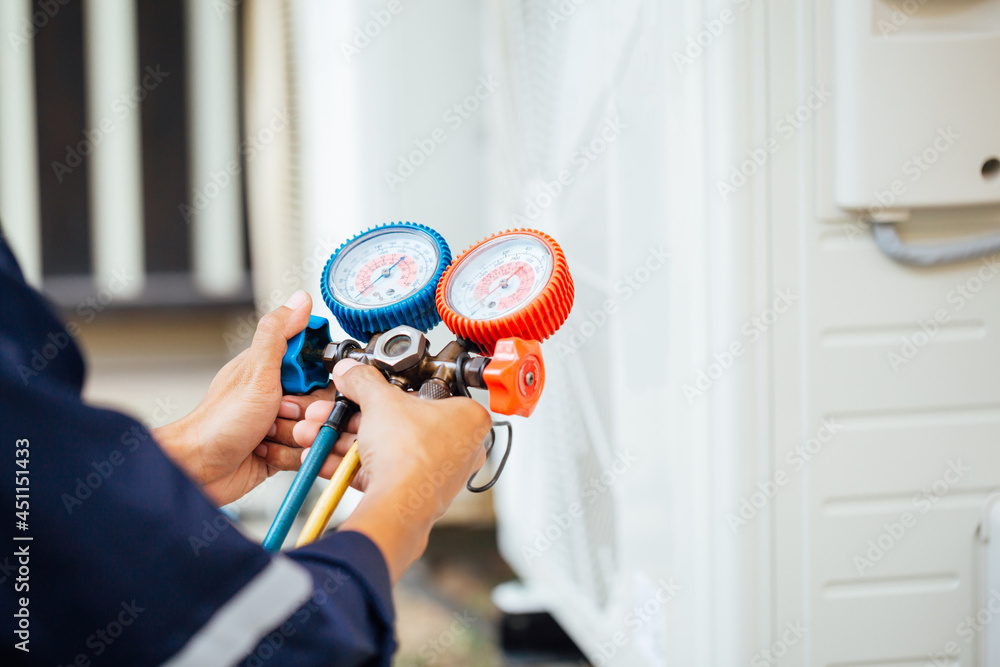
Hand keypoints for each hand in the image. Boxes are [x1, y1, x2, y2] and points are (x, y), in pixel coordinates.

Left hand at [153, 291, 335, 505]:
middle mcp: (276, 395)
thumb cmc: (218, 423)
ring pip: (315, 429)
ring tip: (267, 437)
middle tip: (278, 415)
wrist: (197, 470)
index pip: (316, 366)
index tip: (301, 386)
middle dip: (304, 415)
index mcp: (271, 369)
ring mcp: (278, 423)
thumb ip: (278, 334)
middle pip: (321, 401)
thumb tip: (299, 300)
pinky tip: (265, 453)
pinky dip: (288, 456)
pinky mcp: (280, 449)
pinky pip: (305, 453)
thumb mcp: (255, 373)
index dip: (317, 379)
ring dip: (294, 438)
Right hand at [292, 359, 491, 581]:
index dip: (387, 389)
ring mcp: (434, 473)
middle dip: (351, 417)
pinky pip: (378, 472)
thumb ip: (363, 381)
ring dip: (343, 439)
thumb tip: (352, 371)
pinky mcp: (411, 493)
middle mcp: (457, 447)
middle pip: (396, 422)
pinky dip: (348, 464)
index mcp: (466, 418)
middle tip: (332, 411)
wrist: (399, 505)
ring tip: (315, 432)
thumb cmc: (412, 456)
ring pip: (382, 448)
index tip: (363, 387)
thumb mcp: (381, 401)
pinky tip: (323, 457)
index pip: (423, 393)